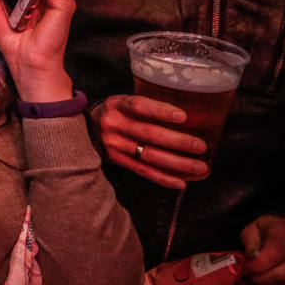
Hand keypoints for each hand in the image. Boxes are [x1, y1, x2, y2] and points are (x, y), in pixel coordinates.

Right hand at [91, 94, 207, 188]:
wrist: (84, 128)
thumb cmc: (115, 113)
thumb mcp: (123, 102)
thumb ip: (145, 107)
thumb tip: (188, 115)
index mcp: (116, 104)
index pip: (139, 106)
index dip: (161, 111)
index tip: (183, 117)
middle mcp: (113, 124)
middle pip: (149, 134)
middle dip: (178, 142)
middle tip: (201, 146)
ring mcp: (113, 144)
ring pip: (149, 155)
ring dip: (178, 163)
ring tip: (200, 167)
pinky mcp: (115, 160)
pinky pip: (142, 170)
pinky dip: (163, 178)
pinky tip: (181, 183)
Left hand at [242, 216, 284, 284]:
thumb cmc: (268, 233)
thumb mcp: (254, 229)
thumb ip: (250, 242)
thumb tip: (250, 258)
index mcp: (284, 234)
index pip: (273, 255)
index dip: (255, 266)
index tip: (243, 269)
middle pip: (281, 275)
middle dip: (259, 281)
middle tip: (247, 279)